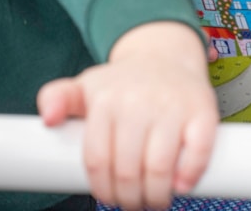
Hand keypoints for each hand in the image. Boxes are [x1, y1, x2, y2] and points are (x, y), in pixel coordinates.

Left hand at [37, 22, 218, 209]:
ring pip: (159, 166)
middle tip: (133, 204)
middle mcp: (138, 102)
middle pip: (128, 169)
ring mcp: (172, 105)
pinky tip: (182, 185)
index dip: (103, 189)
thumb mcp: (86, 85)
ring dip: (156, 195)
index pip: (97, 160)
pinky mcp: (203, 109)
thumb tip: (48, 118)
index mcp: (106, 100)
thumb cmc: (124, 81)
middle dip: (130, 198)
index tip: (110, 198)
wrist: (166, 54)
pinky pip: (199, 150)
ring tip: (155, 200)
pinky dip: (190, 174)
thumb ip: (57, 97)